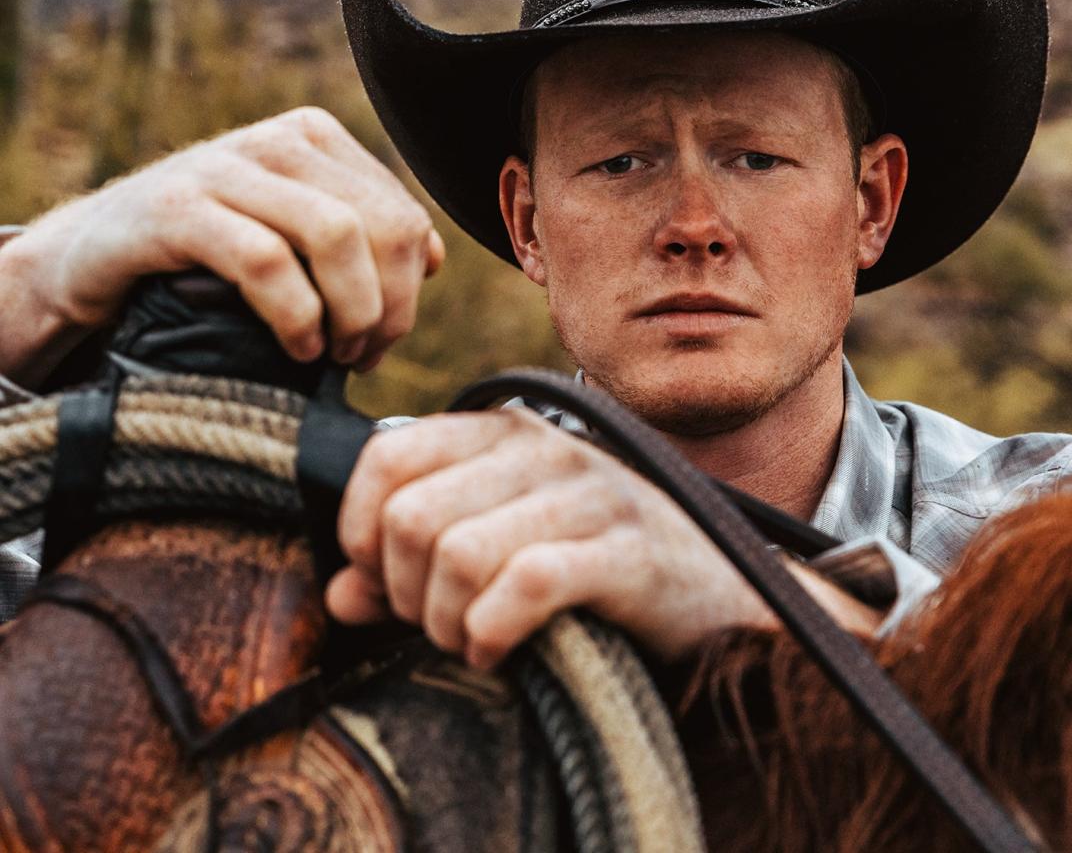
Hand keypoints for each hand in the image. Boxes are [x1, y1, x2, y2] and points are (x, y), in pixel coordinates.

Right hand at [0, 107, 443, 385]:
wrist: (93, 253)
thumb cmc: (208, 255)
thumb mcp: (291, 233)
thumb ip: (362, 237)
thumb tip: (436, 258)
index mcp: (316, 139)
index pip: (405, 216)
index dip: (409, 291)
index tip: (383, 341)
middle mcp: (277, 141)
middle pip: (383, 227)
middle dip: (389, 308)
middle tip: (362, 357)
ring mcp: (225, 168)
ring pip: (336, 236)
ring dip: (351, 313)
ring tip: (334, 355)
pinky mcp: (177, 209)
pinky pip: (267, 260)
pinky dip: (297, 316)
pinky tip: (297, 348)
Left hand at [326, 407, 876, 667]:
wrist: (721, 589)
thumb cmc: (595, 563)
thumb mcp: (500, 543)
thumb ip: (414, 561)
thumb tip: (341, 593)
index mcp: (505, 432)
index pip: (388, 456)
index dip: (361, 530)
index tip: (384, 579)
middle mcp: (543, 447)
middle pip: (412, 516)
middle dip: (405, 591)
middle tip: (435, 621)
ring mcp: (589, 493)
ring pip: (458, 552)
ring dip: (446, 621)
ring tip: (469, 637)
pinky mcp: (627, 550)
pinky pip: (524, 584)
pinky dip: (491, 631)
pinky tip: (499, 649)